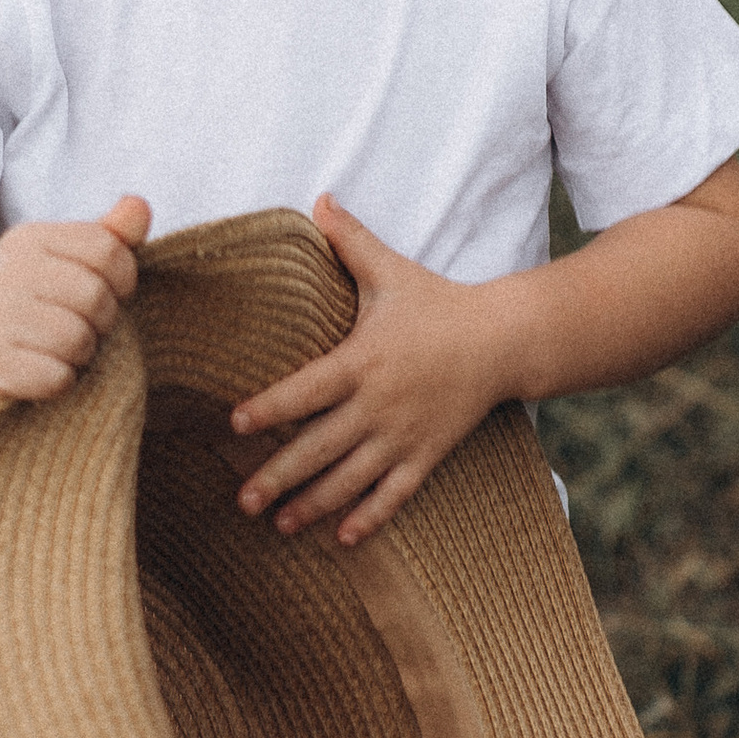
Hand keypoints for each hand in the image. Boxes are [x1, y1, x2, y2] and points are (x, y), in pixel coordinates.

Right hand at [0, 195, 150, 409]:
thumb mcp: (67, 261)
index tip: (107, 292)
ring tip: (63, 351)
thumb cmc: (34, 302)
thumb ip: (109, 236)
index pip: (107, 249)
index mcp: (27, 239)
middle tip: (83, 327)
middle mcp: (3, 273)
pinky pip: (55, 377)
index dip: (123, 278)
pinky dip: (62, 381)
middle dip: (102, 321)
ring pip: (76, 339)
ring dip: (82, 354)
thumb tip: (139, 206)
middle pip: (95, 296)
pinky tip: (44, 372)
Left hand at [228, 195, 510, 544]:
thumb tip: (320, 199)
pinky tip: (343, 538)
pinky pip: (395, 493)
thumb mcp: (392, 272)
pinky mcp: (427, 454)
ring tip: (280, 525)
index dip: (270, 407)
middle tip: (243, 500)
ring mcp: (404, 434)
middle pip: (320, 447)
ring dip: (314, 505)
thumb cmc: (438, 304)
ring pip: (351, 478)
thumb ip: (350, 241)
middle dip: (279, 475)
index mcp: (363, 360)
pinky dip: (370, 517)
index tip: (235, 423)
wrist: (503, 340)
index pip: (306, 389)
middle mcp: (379, 404)